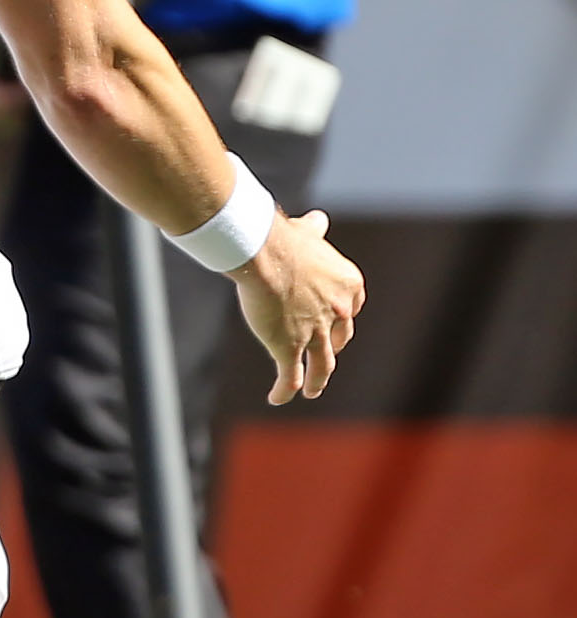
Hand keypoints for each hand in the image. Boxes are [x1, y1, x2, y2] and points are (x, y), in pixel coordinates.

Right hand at [236, 208, 362, 402]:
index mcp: (348, 286)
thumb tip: (318, 219)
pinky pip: (290, 375)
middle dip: (331, 348)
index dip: (341, 318)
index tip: (332, 322)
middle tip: (322, 355)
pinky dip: (286, 390)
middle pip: (339, 338)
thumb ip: (314, 231)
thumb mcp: (305, 233)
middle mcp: (338, 312)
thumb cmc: (283, 239)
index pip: (351, 308)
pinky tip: (278, 398)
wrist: (266, 253)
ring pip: (323, 365)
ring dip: (318, 379)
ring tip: (314, 389)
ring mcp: (316, 333)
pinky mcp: (290, 347)